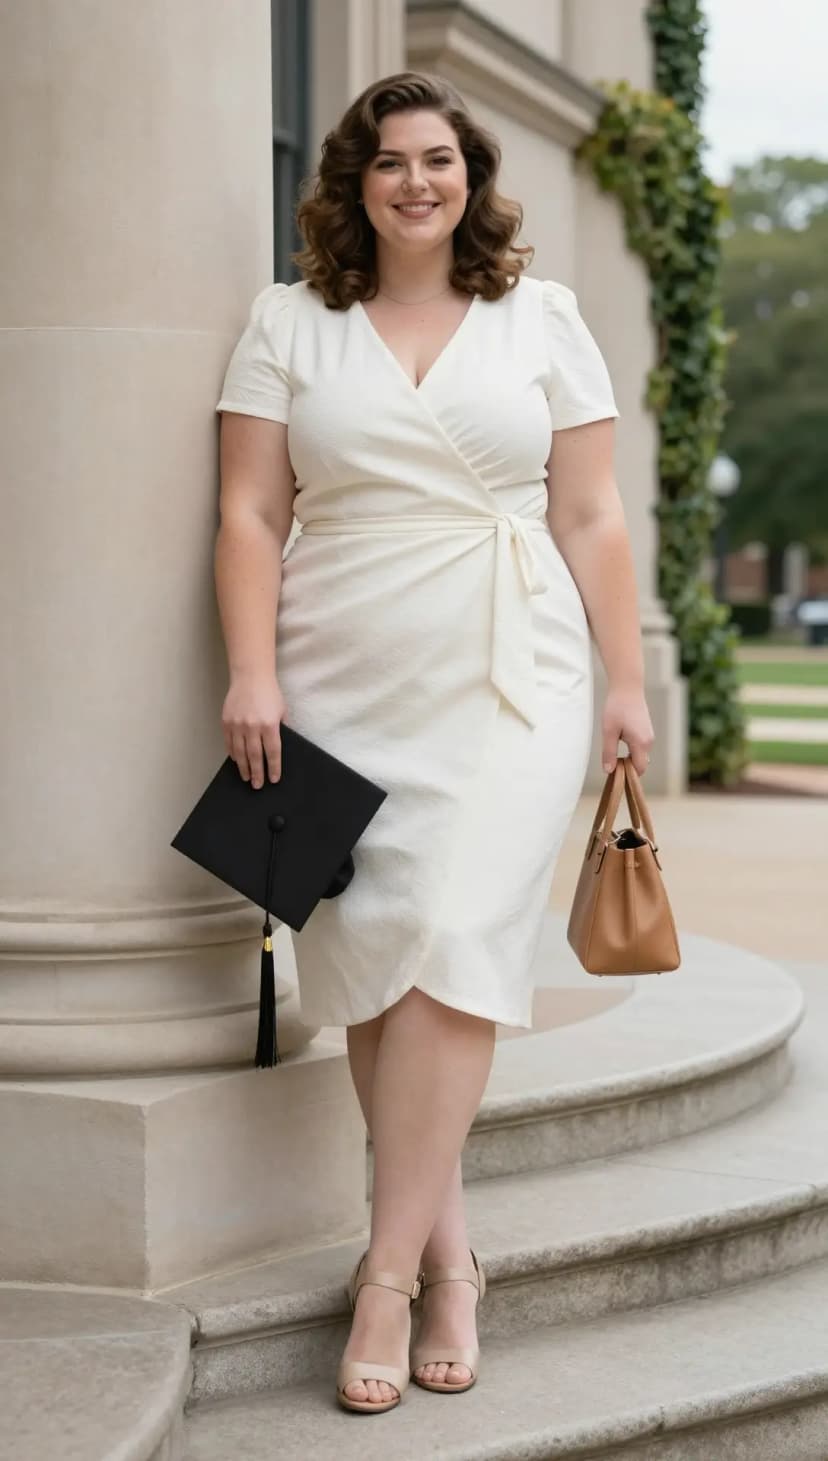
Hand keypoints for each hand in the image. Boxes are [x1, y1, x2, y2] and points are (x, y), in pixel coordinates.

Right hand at [221, 673, 286, 788]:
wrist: (251, 677)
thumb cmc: (269, 693)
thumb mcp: (282, 711)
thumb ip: (282, 729)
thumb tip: (280, 747)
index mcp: (270, 725)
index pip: (272, 752)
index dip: (273, 768)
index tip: (273, 779)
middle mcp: (253, 726)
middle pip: (254, 756)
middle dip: (257, 773)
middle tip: (258, 785)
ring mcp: (238, 724)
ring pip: (240, 752)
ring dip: (243, 767)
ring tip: (247, 777)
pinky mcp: (227, 721)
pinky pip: (229, 742)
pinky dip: (232, 753)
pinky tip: (236, 761)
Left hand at [601, 683, 653, 777]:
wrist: (627, 686)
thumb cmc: (616, 707)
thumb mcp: (608, 731)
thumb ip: (609, 752)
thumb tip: (609, 771)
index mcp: (641, 743)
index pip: (639, 769)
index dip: (627, 774)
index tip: (613, 771)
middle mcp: (649, 741)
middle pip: (640, 763)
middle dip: (627, 766)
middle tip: (610, 759)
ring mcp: (649, 735)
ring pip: (639, 754)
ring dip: (628, 756)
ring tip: (613, 744)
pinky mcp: (647, 730)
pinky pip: (640, 746)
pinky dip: (631, 748)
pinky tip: (619, 737)